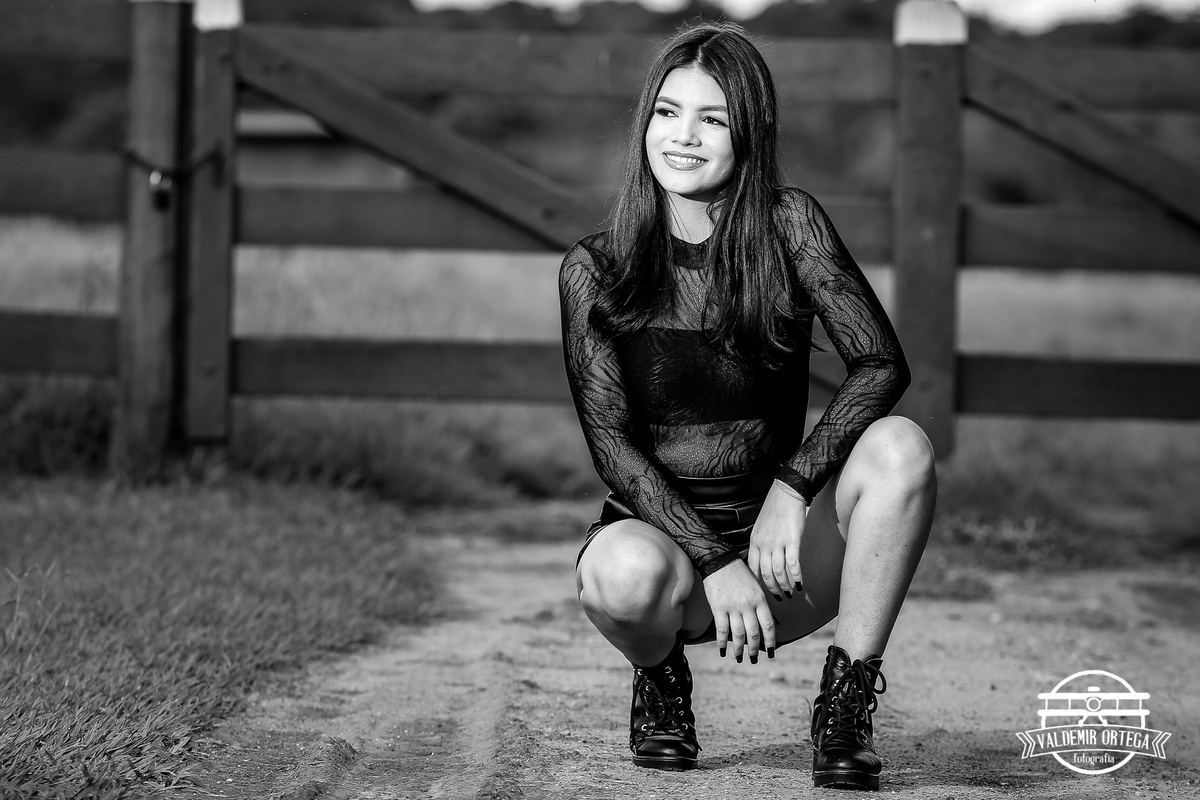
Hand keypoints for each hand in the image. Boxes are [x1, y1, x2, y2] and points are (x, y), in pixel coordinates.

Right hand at [702, 560, 774, 662]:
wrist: (719, 561)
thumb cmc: (739, 573)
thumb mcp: (756, 586)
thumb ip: (761, 604)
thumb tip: (768, 623)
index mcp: (760, 599)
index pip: (768, 625)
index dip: (770, 641)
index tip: (770, 652)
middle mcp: (748, 605)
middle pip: (754, 633)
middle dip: (754, 649)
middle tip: (754, 659)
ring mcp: (733, 607)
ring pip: (738, 634)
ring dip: (739, 649)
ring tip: (739, 657)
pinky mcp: (718, 608)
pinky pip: (722, 629)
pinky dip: (722, 642)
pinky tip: (722, 650)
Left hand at [747, 482, 806, 600]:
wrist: (787, 493)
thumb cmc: (775, 508)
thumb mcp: (760, 526)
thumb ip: (760, 542)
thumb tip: (762, 557)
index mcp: (754, 541)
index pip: (752, 568)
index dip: (758, 582)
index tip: (764, 591)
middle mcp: (764, 545)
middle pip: (766, 574)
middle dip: (773, 589)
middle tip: (780, 597)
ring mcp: (778, 543)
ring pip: (779, 572)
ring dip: (785, 586)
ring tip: (791, 593)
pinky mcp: (793, 541)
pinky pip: (793, 564)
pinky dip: (797, 577)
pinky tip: (801, 584)